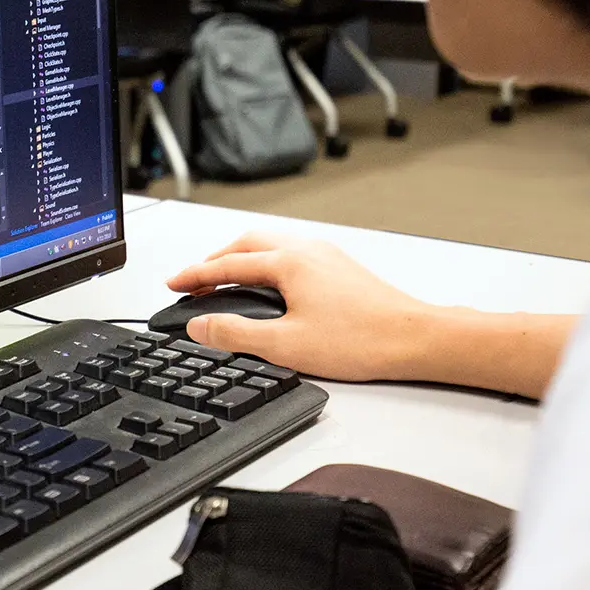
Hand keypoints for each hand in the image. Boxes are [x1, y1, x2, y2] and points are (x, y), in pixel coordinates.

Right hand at [167, 230, 445, 380]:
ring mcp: (326, 256)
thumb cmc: (362, 341)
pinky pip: (290, 253)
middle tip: (194, 279)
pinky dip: (266, 262)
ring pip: (270, 246)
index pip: (227, 265)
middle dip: (215, 260)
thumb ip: (236, 335)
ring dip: (241, 258)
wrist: (415, 339)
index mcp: (289, 263)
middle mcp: (306, 250)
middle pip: (246, 244)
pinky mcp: (340, 267)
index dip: (195, 275)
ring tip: (225, 279)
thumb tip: (200, 325)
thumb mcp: (286, 345)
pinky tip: (270, 284)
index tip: (173, 283)